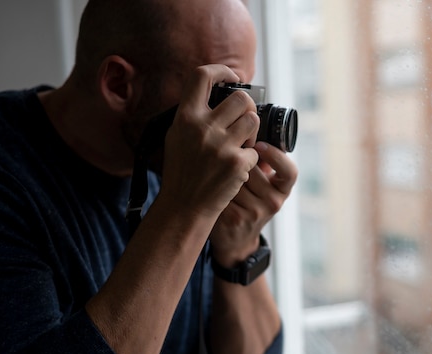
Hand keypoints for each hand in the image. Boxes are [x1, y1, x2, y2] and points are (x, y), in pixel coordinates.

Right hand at [157, 64, 260, 223]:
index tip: (231, 77)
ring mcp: (220, 145)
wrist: (184, 206)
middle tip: (242, 122)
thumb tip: (216, 90)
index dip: (220, 70)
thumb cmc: (182, 171)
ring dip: (251, 133)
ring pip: (253, 121)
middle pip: (241, 98)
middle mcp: (202, 127)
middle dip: (247, 109)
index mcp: (185, 117)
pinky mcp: (236, 163)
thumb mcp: (177, 136)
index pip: (201, 76)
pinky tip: (236, 169)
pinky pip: (255, 151)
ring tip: (240, 145)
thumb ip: (194, 114)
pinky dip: (250, 161)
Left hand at [210, 141, 297, 266]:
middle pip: (255, 168)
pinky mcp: (235, 218)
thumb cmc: (249, 202)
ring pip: (236, 177)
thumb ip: (265, 164)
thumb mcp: (264, 185)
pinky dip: (213, 184)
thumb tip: (255, 127)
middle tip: (229, 162)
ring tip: (219, 176)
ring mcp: (255, 212)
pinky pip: (222, 188)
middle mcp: (273, 202)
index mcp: (283, 191)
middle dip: (239, 161)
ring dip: (223, 172)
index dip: (276, 156)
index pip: (290, 171)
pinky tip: (210, 187)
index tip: (260, 146)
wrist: (236, 240)